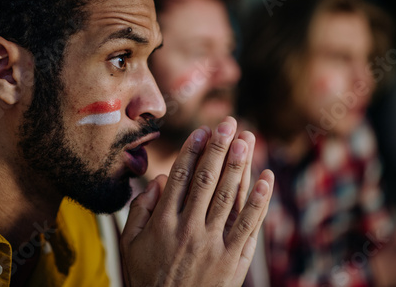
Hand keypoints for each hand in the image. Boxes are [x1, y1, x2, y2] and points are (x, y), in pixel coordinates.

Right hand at [120, 117, 273, 286]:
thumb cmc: (146, 278)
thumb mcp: (129, 244)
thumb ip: (139, 209)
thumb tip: (159, 179)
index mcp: (163, 222)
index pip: (180, 177)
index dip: (193, 151)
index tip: (203, 131)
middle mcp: (189, 228)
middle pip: (207, 180)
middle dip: (219, 148)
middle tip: (229, 123)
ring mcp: (213, 244)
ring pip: (230, 197)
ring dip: (239, 165)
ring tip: (247, 139)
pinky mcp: (233, 259)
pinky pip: (249, 225)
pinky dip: (259, 201)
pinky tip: (266, 178)